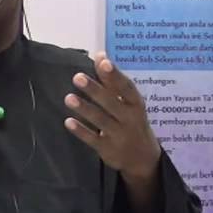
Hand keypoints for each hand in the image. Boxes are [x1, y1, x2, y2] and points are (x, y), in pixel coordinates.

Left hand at [63, 53, 161, 179]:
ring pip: (101, 120)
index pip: (126, 87)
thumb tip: (100, 55)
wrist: (143, 157)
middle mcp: (130, 119)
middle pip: (111, 103)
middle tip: (77, 77)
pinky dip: (81, 131)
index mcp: (136, 104)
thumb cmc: (132, 120)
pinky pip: (93, 139)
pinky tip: (68, 121)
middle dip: (95, 90)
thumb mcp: (128, 102)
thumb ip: (112, 80)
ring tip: (68, 98)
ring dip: (85, 109)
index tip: (103, 62)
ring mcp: (119, 135)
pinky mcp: (108, 149)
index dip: (115, 75)